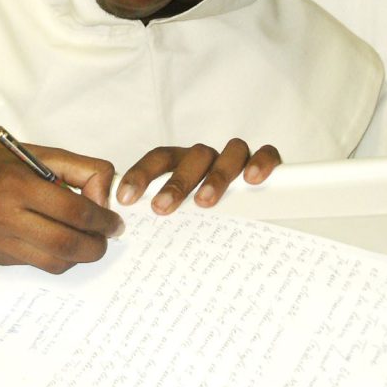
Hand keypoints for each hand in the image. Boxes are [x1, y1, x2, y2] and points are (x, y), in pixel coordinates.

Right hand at [0, 123, 123, 273]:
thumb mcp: (38, 152)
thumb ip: (79, 170)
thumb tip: (105, 199)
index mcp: (16, 185)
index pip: (74, 211)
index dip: (103, 220)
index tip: (114, 222)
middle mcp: (3, 217)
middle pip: (66, 245)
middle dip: (95, 246)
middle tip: (106, 238)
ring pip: (52, 263)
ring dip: (76, 256)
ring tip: (84, 240)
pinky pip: (33, 264)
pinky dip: (52, 256)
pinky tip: (54, 240)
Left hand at [116, 139, 280, 213]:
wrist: (250, 221)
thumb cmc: (201, 221)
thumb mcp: (176, 219)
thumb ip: (155, 221)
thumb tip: (120, 234)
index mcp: (181, 164)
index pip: (158, 159)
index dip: (141, 175)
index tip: (124, 199)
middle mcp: (208, 158)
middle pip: (193, 156)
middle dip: (176, 182)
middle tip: (161, 208)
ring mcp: (236, 159)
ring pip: (230, 152)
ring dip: (215, 176)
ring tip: (204, 202)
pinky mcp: (265, 163)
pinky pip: (266, 153)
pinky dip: (260, 162)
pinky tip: (252, 180)